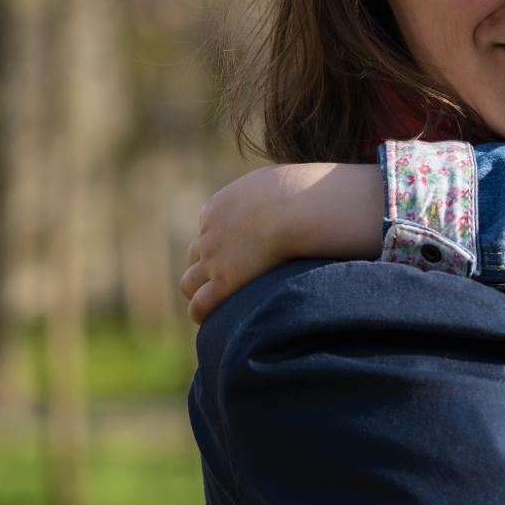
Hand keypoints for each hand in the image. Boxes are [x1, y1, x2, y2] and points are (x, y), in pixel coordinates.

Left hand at [183, 163, 382, 323]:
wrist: (306, 206)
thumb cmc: (315, 192)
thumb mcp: (290, 180)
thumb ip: (283, 192)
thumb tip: (304, 195)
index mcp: (224, 204)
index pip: (213, 228)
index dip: (229, 245)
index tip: (248, 255)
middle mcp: (212, 230)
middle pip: (198, 255)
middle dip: (212, 268)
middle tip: (238, 282)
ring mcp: (214, 257)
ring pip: (190, 282)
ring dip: (205, 293)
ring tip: (227, 308)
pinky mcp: (223, 282)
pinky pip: (200, 305)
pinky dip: (208, 313)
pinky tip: (226, 323)